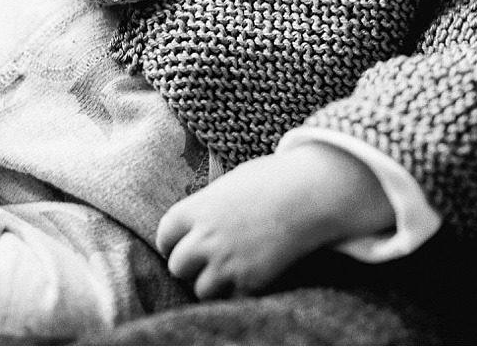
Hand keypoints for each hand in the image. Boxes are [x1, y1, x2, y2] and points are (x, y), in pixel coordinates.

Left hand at [156, 143, 393, 299]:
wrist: (311, 193)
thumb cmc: (274, 179)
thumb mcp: (232, 183)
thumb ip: (208, 205)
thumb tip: (197, 223)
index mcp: (196, 209)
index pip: (165, 235)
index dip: (174, 240)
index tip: (183, 242)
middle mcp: (205, 238)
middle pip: (178, 266)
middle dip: (191, 263)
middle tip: (208, 257)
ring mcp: (226, 262)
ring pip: (200, 289)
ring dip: (212, 281)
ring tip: (230, 268)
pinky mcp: (250, 281)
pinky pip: (231, 297)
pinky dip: (239, 290)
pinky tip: (252, 272)